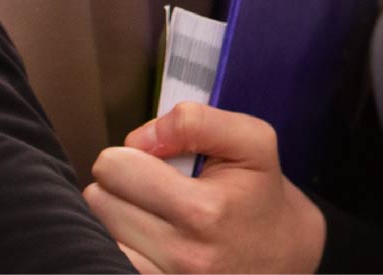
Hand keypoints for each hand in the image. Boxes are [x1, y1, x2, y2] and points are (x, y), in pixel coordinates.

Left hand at [84, 102, 323, 273]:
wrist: (284, 255)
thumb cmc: (261, 195)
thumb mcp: (252, 141)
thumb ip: (197, 122)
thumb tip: (138, 139)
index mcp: (204, 211)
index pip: (116, 169)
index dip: (130, 156)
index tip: (154, 163)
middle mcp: (182, 255)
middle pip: (98, 202)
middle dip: (120, 187)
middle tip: (153, 190)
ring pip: (98, 234)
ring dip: (116, 219)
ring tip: (150, 215)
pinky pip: (110, 261)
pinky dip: (121, 245)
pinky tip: (146, 238)